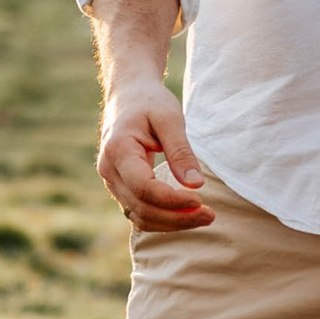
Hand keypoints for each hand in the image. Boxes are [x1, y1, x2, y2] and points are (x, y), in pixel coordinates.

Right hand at [88, 0, 213, 231]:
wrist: (128, 94)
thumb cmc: (149, 102)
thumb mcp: (169, 118)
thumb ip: (181, 152)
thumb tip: (196, 185)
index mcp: (118, 149)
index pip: (143, 187)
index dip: (172, 201)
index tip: (200, 201)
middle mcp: (109, 169)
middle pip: (141, 207)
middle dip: (177, 217)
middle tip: (210, 215)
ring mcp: (111, 181)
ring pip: (139, 216)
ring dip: (171, 223)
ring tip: (203, 217)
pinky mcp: (121, 187)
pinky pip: (139, 212)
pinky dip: (162, 219)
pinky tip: (186, 215)